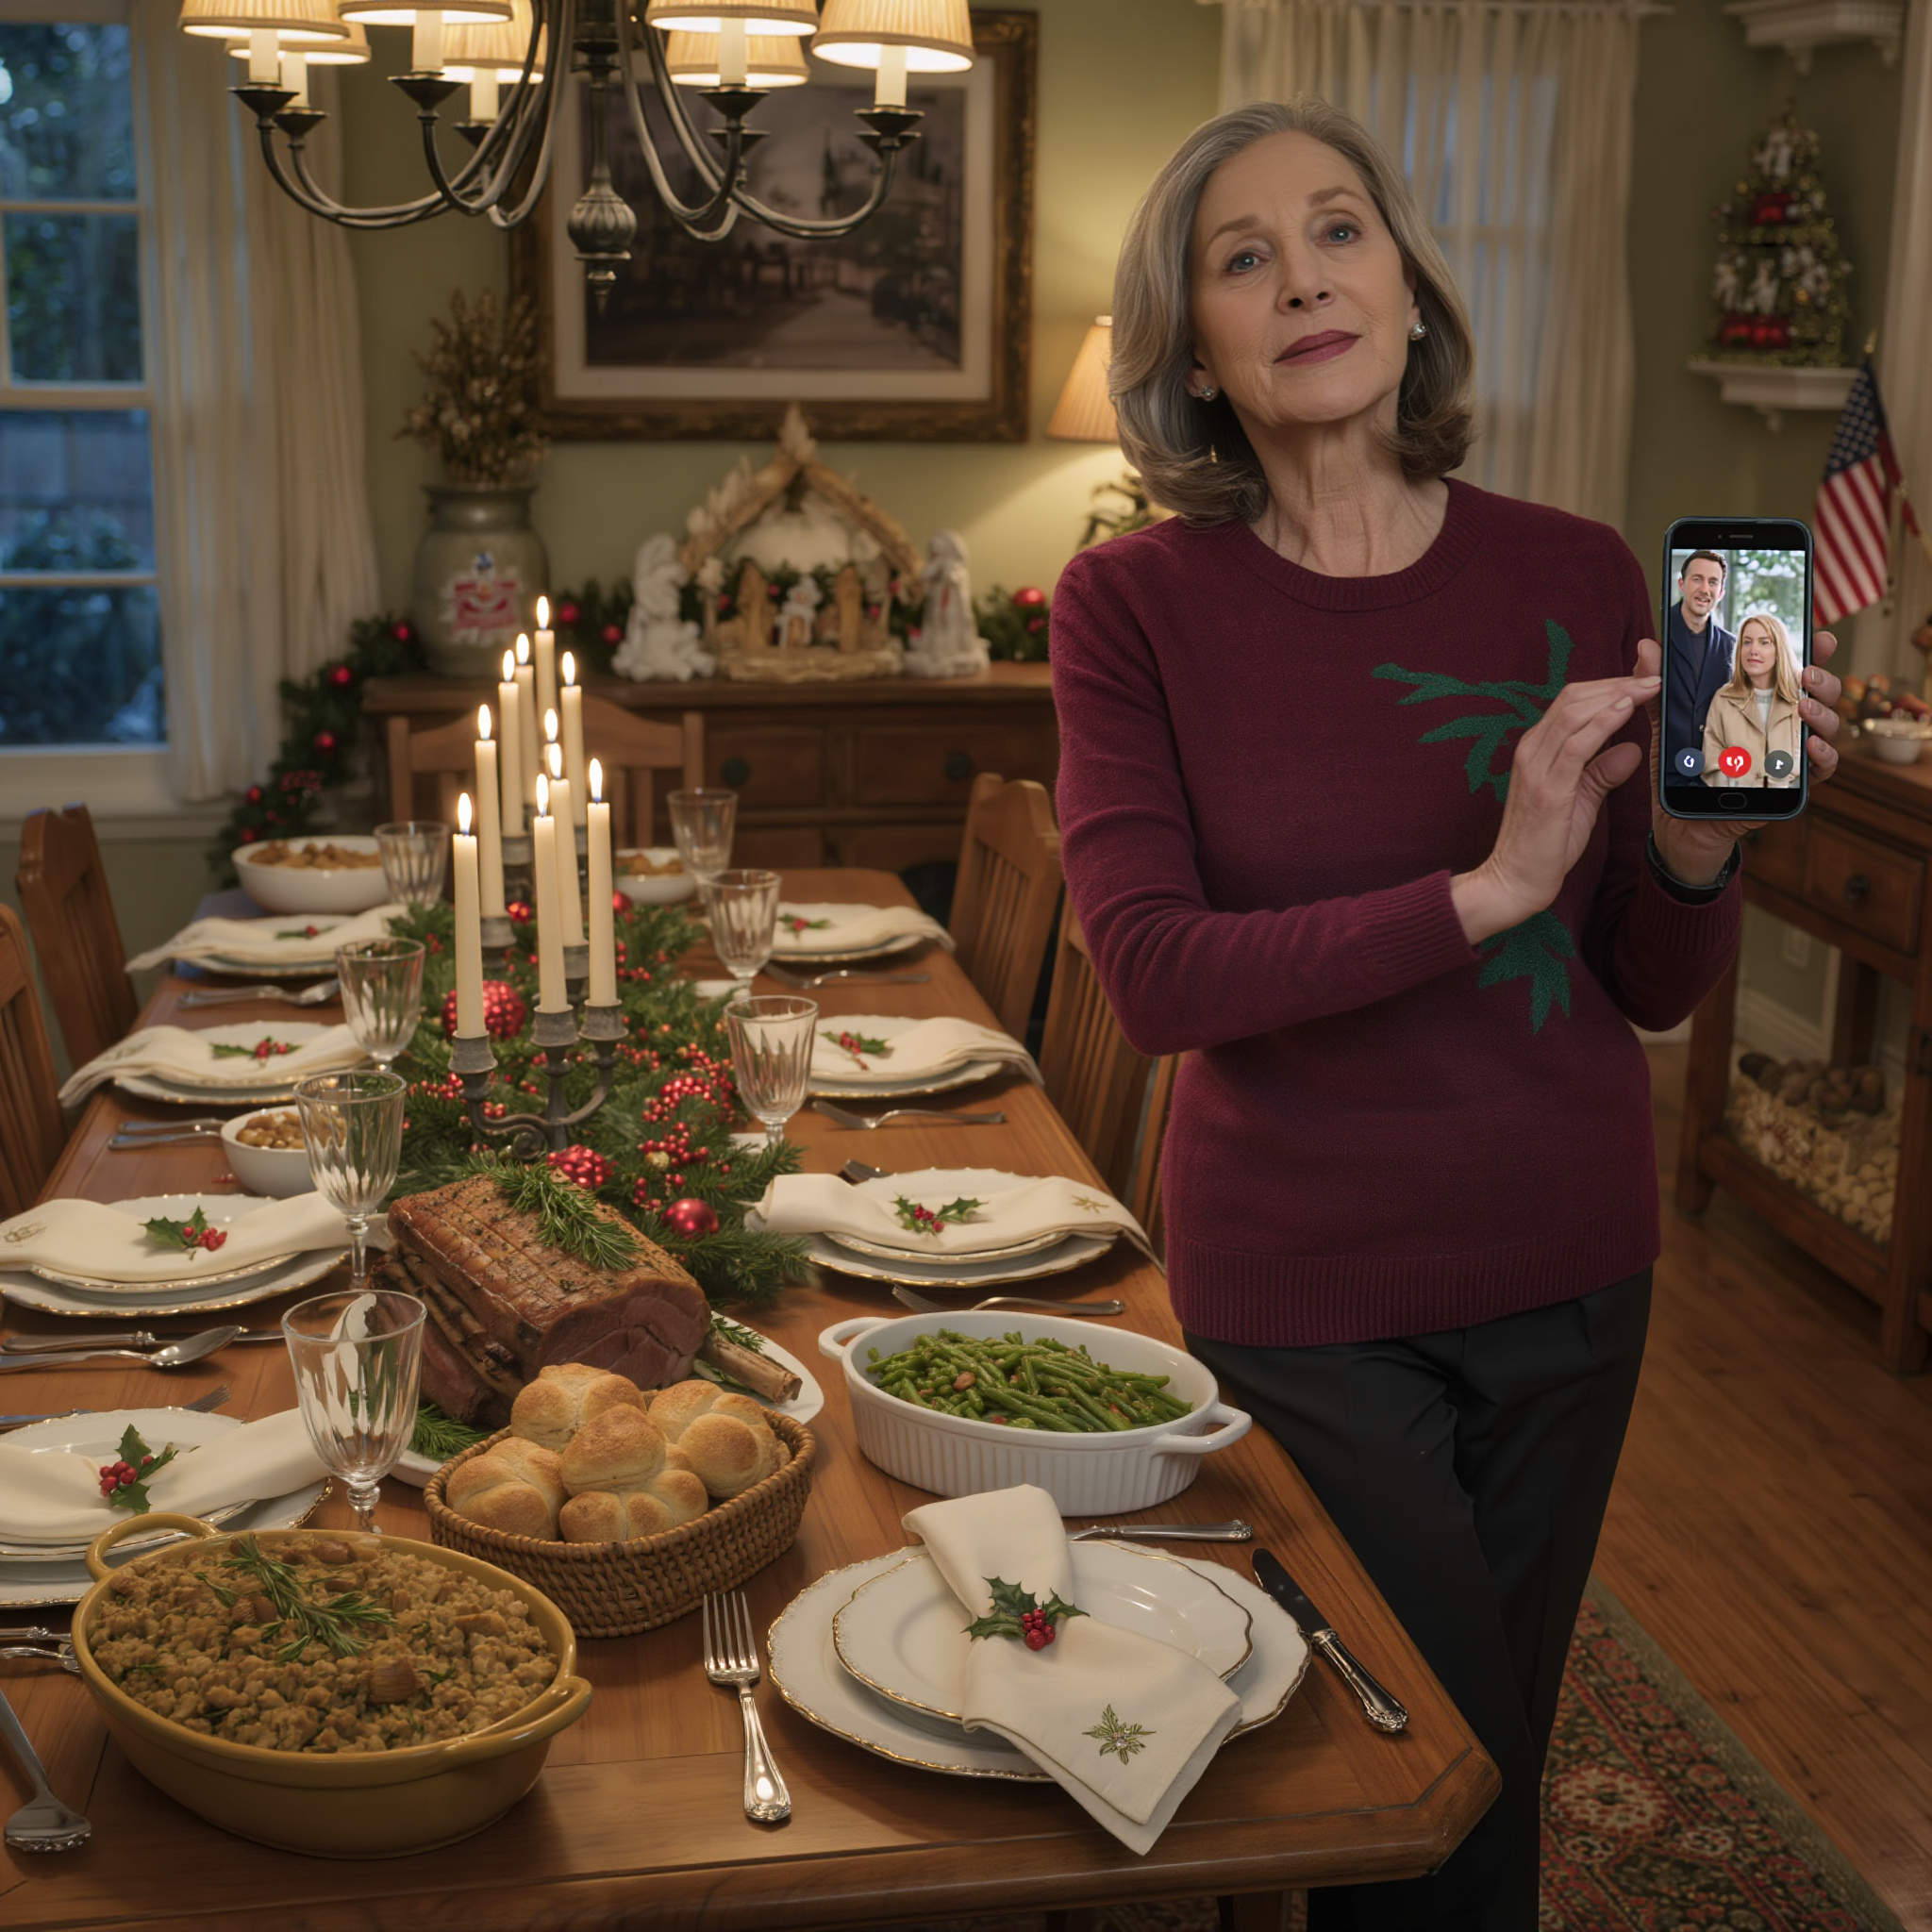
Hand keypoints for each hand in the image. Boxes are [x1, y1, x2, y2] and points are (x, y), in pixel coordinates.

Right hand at [1451, 670, 1656, 942]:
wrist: (1515, 879)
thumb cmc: (1545, 843)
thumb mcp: (1582, 799)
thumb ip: (1602, 771)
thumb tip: (1631, 749)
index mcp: (1539, 749)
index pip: (1574, 701)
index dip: (1611, 683)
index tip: (1644, 674)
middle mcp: (1533, 749)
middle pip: (1575, 697)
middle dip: (1618, 681)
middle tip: (1655, 673)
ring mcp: (1536, 766)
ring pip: (1575, 712)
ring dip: (1616, 694)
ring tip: (1649, 685)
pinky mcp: (1547, 787)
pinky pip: (1576, 744)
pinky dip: (1602, 722)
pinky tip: (1626, 709)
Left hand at [1647, 630, 1842, 885]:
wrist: (1680, 818)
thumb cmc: (1681, 766)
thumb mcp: (1666, 724)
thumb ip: (1659, 686)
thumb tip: (1646, 645)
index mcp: (1759, 701)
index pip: (1792, 669)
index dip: (1813, 651)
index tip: (1819, 637)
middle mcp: (1781, 722)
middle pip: (1820, 694)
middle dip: (1823, 680)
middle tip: (1807, 674)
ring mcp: (1790, 752)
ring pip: (1827, 727)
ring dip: (1823, 714)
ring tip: (1805, 707)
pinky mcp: (1792, 784)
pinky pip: (1822, 768)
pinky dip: (1824, 755)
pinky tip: (1811, 745)